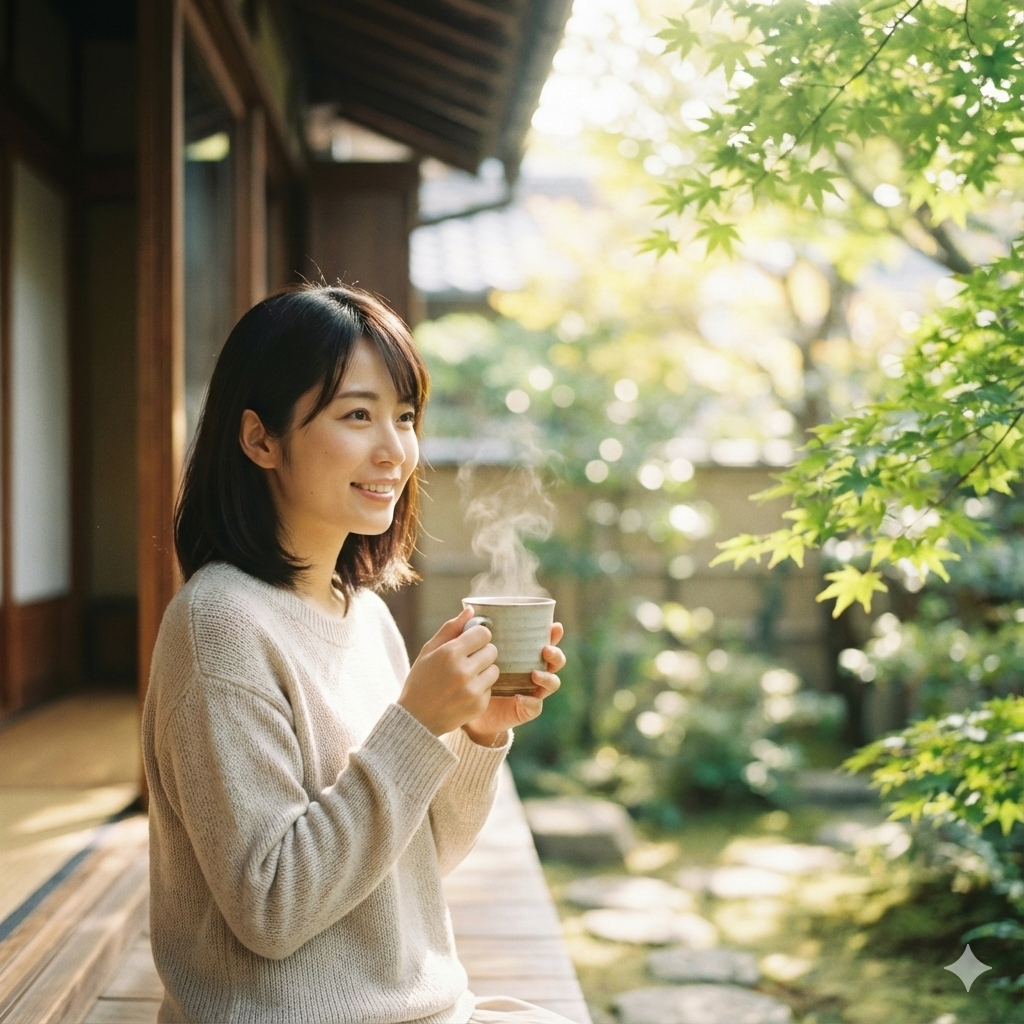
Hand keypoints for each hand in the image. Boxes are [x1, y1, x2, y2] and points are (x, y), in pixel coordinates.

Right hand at [397, 608, 498, 735]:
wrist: (416, 719)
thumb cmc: (421, 680)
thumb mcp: (428, 651)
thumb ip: (450, 629)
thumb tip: (470, 610)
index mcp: (449, 653)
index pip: (483, 634)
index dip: (478, 636)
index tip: (471, 641)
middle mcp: (463, 671)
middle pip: (492, 650)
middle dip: (483, 652)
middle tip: (469, 660)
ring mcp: (472, 690)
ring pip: (495, 670)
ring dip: (485, 670)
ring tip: (468, 676)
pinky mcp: (479, 705)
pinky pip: (491, 688)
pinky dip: (481, 688)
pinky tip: (465, 692)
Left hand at [462, 623, 564, 746]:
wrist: (465, 706)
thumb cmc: (470, 674)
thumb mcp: (467, 652)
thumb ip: (468, 632)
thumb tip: (469, 609)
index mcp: (524, 654)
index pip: (544, 641)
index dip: (554, 634)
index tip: (555, 626)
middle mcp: (532, 670)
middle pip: (555, 661)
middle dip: (556, 654)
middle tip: (546, 650)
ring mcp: (531, 690)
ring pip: (552, 683)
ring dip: (547, 678)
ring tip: (534, 675)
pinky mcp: (525, 709)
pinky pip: (535, 706)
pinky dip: (530, 702)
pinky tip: (519, 698)